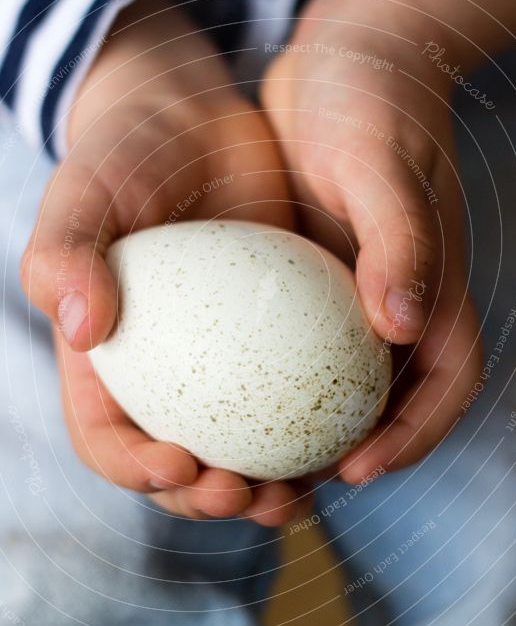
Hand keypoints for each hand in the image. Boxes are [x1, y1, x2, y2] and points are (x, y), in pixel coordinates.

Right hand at [21, 0, 311, 524]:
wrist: (199, 125)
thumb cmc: (128, 159)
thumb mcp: (82, 194)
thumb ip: (64, 254)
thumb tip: (82, 330)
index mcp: (107, 364)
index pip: (107, 441)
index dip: (137, 471)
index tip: (182, 464)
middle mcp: (164, 378)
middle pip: (178, 469)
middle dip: (208, 500)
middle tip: (249, 494)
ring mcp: (222, 368)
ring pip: (242, 451)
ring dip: (266, 487)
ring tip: (298, 490)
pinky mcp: (276, 348)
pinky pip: (294, 402)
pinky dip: (312, 432)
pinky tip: (341, 439)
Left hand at [262, 0, 482, 481]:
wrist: (343, 58)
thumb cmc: (371, 103)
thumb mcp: (381, 164)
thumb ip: (400, 242)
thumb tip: (403, 329)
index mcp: (434, 289)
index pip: (447, 385)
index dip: (414, 438)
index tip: (356, 469)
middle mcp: (398, 303)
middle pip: (388, 406)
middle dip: (349, 457)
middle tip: (288, 489)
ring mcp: (357, 295)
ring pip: (336, 387)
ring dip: (301, 434)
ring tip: (247, 464)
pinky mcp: (315, 282)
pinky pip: (293, 348)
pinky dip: (268, 383)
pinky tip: (217, 396)